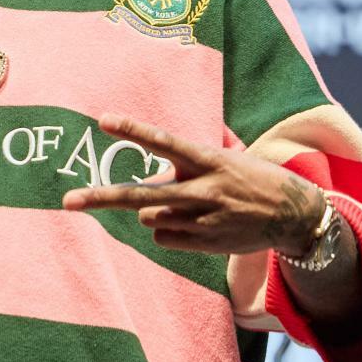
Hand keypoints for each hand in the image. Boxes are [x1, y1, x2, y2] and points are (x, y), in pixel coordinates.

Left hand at [60, 117, 324, 255]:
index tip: (104, 120)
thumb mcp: (227, 158)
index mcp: (207, 159)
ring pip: (149, 217)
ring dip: (155, 211)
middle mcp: (201, 188)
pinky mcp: (205, 242)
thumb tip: (153, 169)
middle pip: (139, 194)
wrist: (294, 214)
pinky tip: (196, 224)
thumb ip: (188, 161)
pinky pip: (163, 237)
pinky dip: (170, 230)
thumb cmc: (253, 179)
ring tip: (187, 206)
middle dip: (101, 197)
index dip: (133, 130)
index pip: (163, 141)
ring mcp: (202, 218)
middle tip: (67, 201)